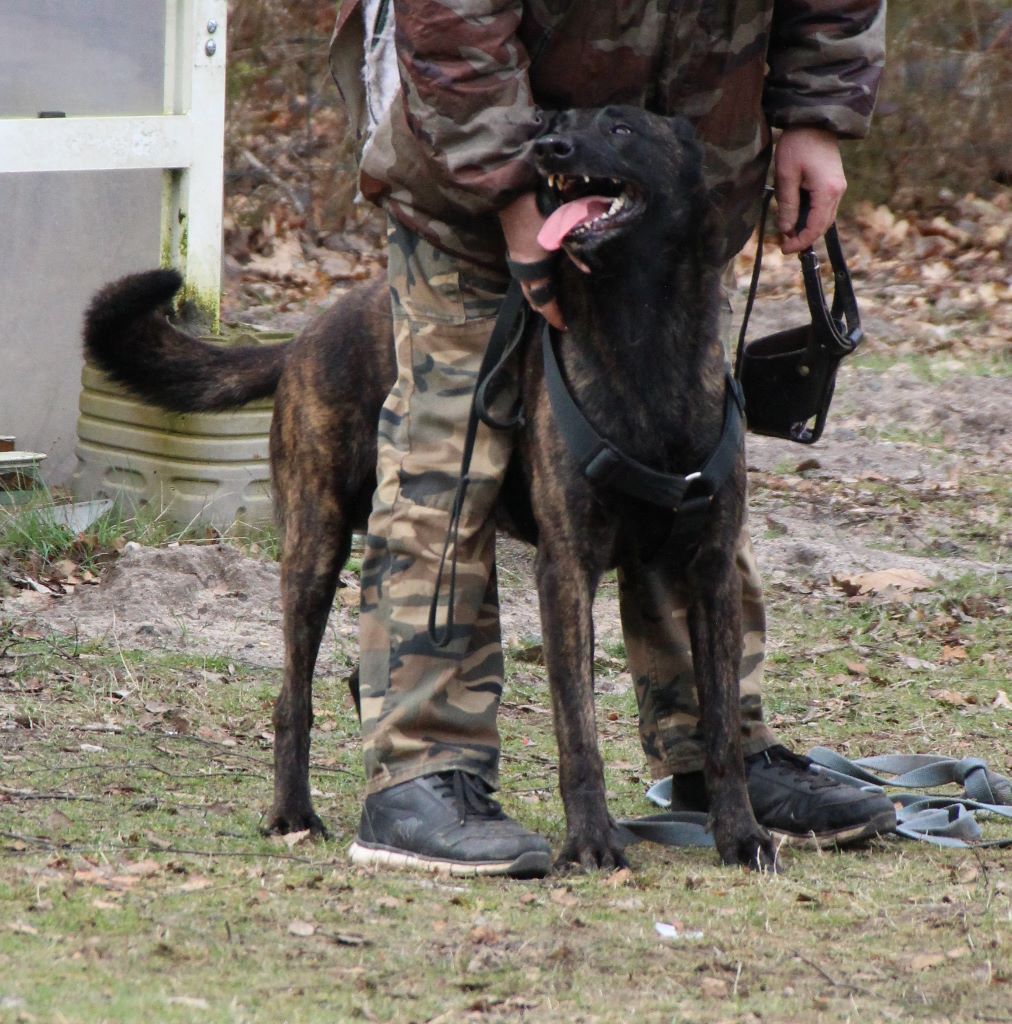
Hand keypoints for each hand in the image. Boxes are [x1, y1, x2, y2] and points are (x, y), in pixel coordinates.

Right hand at [498, 192, 565, 329]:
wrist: (512, 185)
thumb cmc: (539, 207)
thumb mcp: (564, 228)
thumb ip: (577, 249)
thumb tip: (589, 270)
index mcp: (533, 266)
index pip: (543, 299)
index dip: (553, 314)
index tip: (563, 325)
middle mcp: (522, 263)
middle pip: (531, 293)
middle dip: (543, 306)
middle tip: (555, 314)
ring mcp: (517, 251)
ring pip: (526, 281)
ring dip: (537, 291)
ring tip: (551, 296)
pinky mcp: (516, 241)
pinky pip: (525, 268)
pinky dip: (534, 276)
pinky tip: (543, 271)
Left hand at [774, 127, 846, 254]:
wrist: (814, 119)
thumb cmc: (798, 144)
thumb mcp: (786, 176)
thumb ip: (787, 205)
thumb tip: (786, 229)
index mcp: (827, 191)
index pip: (815, 227)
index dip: (800, 242)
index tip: (785, 249)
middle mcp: (838, 191)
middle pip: (823, 225)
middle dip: (804, 237)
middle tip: (785, 244)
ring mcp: (839, 186)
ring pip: (825, 217)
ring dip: (808, 227)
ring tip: (789, 232)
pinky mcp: (834, 182)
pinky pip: (825, 207)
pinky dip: (812, 216)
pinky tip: (797, 216)